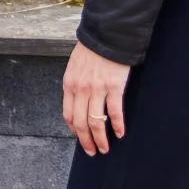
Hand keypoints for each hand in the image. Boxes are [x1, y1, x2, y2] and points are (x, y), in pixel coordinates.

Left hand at [62, 41, 129, 155]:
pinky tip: (120, 133)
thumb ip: (75, 85)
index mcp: (69, 85)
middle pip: (80, 123)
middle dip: (86, 141)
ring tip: (105, 148)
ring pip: (95, 122)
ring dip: (100, 139)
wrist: (106, 36)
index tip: (80, 138)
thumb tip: (78, 102)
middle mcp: (81, 90)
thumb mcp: (74, 68)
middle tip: (92, 152)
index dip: (74, 130)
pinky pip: (114, 112)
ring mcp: (97, 90)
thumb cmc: (90, 52)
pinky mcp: (113, 87)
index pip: (68, 115)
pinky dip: (117, 125)